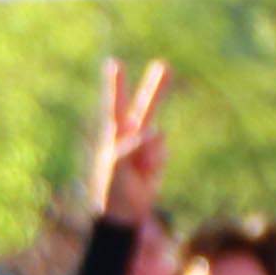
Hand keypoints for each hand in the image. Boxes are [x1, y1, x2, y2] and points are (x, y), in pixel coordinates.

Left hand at [88, 58, 170, 224]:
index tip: (113, 62)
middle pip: (145, 107)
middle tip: (164, 65)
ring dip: (149, 152)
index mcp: (113, 136)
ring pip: (157, 136)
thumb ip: (130, 148)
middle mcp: (130, 136)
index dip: (115, 85)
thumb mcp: (115, 169)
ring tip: (137, 171)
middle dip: (155, 88)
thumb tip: (152, 133)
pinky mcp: (157, 158)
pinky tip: (146, 174)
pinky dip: (156, 162)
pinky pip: (162, 151)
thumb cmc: (112, 190)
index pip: (114, 106)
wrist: (125, 212)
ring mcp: (146, 147)